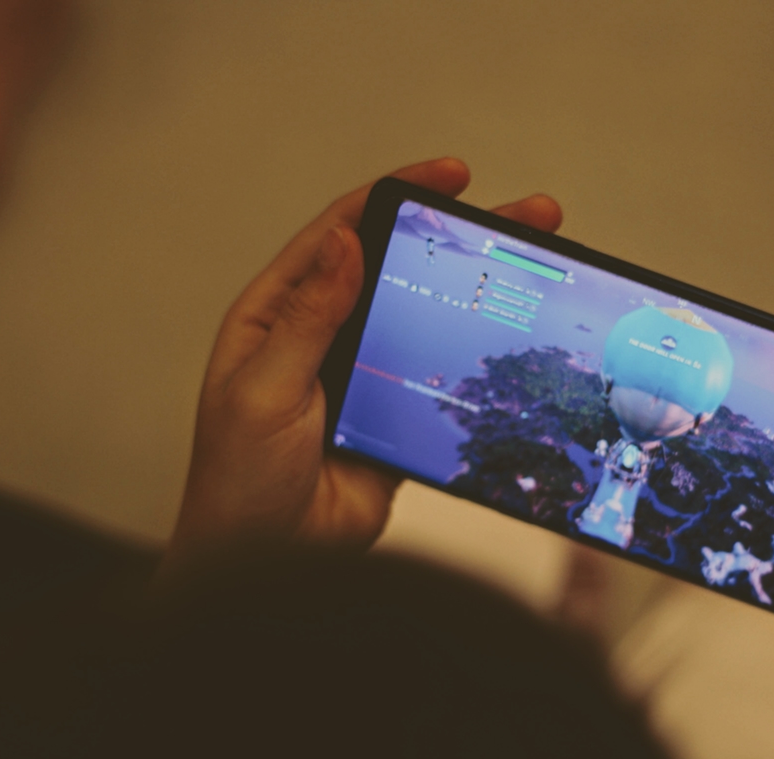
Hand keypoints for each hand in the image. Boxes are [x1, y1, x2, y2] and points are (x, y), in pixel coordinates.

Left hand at [173, 158, 562, 549]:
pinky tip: (513, 340)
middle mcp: (322, 336)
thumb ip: (308, 320)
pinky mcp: (396, 415)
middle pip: (398, 268)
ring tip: (535, 267)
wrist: (263, 566)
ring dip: (477, 291)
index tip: (448, 177)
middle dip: (460, 237)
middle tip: (521, 216)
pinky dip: (476, 354)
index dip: (394, 196)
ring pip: (428, 317)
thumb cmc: (238, 483)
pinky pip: (440, 374)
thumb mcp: (264, 392)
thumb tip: (342, 243)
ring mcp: (365, 375)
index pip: (340, 235)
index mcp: (278, 316)